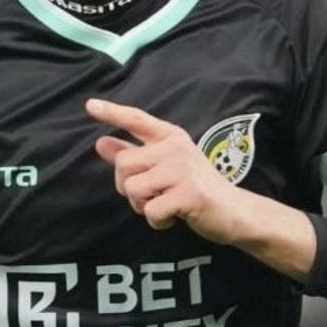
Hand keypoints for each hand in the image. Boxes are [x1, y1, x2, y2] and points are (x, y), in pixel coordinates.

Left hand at [85, 99, 317, 280]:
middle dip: (128, 187)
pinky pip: (150, 210)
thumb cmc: (194, 187)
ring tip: (165, 204)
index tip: (89, 105)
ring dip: (143, 206)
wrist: (236, 211)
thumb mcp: (164, 166)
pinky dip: (157, 221)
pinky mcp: (190, 193)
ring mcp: (184, 169)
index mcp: (170, 138)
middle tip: (152, 195)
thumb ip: (133, 154)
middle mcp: (176, 148)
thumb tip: (100, 143)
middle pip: (123, 164)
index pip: (137, 120)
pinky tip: (174, 217)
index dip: (112, 112)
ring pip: (133, 189)